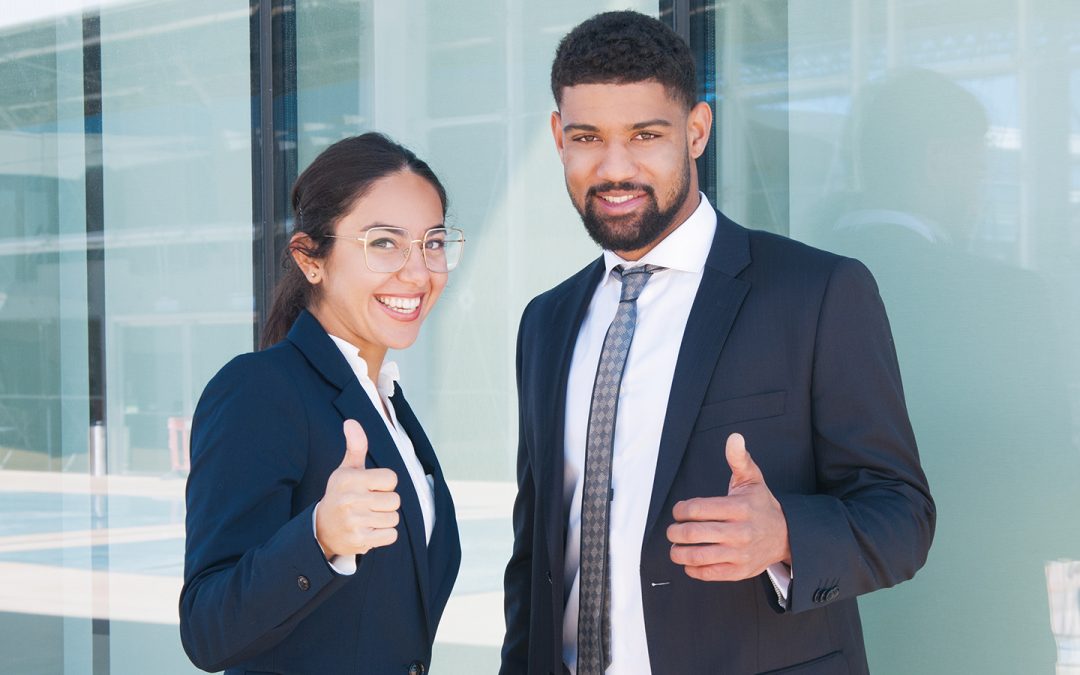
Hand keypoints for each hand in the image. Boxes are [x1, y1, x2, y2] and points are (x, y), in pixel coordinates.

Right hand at [315, 419, 399, 557]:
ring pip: (393, 518)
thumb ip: (355, 446)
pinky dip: (384, 535)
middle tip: (369, 504)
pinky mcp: (360, 540)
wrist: (322, 529)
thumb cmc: (340, 494)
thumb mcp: (346, 469)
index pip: (391, 478)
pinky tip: (369, 530)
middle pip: (395, 500)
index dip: (385, 483)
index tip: (371, 487)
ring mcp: (354, 521)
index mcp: (350, 478)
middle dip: (386, 503)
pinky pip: (391, 535)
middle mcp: (350, 499)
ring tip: (368, 517)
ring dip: (384, 519)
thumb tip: (351, 422)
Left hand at [667, 433, 790, 580]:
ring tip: (675, 548)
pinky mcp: (739, 571)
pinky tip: (689, 562)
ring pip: (698, 557)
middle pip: (694, 534)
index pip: (697, 510)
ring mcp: (740, 554)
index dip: (680, 510)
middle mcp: (740, 532)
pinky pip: (708, 573)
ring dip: (678, 553)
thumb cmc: (761, 505)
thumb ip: (739, 459)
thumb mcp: (753, 479)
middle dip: (674, 532)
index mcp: (739, 508)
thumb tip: (734, 437)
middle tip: (671, 531)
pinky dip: (693, 569)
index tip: (678, 511)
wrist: (786, 536)